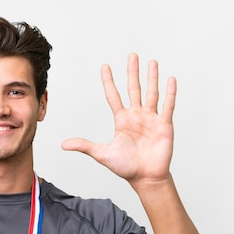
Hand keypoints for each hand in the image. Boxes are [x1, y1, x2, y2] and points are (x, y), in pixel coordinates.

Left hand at [62, 53, 176, 189]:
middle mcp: (136, 116)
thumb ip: (84, 146)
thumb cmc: (125, 167)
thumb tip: (63, 144)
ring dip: (152, 78)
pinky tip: (170, 79)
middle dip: (132, 72)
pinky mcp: (164, 125)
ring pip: (151, 93)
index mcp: (122, 120)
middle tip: (132, 55)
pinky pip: (168, 106)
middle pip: (134, 89)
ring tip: (152, 62)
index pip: (113, 96)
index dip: (109, 81)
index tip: (105, 66)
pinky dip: (170, 93)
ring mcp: (151, 119)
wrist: (145, 178)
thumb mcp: (102, 154)